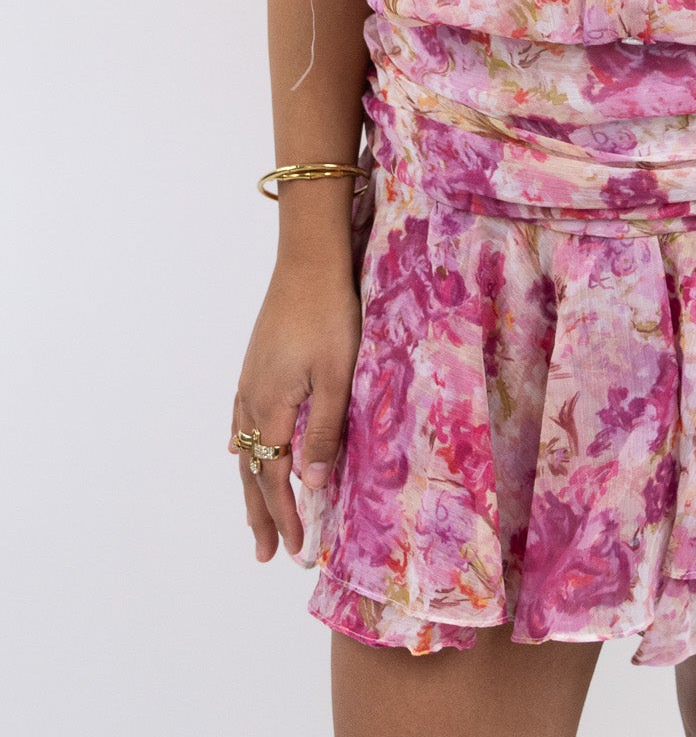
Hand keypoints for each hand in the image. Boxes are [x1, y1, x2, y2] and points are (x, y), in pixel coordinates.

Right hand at [230, 259, 360, 562]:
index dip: (287, 516)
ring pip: (244, 448)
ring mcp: (249, 381)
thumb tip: (312, 486)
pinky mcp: (255, 365)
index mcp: (272, 409)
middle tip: (268, 555)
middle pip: (252, 470)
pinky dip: (241, 446)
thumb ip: (323, 433)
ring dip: (250, 486)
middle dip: (262, 514)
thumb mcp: (335, 377)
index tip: (297, 550)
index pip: (275, 478)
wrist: (308, 262)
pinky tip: (237, 451)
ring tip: (254, 519)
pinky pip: (240, 420)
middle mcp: (252, 400)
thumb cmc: (330, 316)